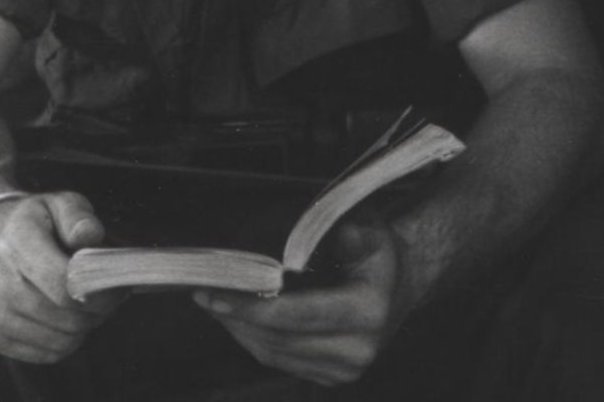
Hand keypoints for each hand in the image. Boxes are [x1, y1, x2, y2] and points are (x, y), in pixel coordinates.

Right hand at [0, 191, 122, 363]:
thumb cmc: (28, 223)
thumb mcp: (56, 204)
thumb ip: (78, 216)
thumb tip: (89, 237)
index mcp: (15, 241)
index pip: (65, 285)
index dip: (99, 293)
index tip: (115, 287)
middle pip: (68, 318)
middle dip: (96, 311)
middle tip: (103, 297)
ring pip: (62, 341)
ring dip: (82, 327)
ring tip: (82, 305)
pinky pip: (47, 354)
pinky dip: (64, 341)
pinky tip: (61, 317)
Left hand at [192, 219, 410, 386]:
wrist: (402, 282)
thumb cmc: (375, 250)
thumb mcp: (363, 226)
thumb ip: (325, 230)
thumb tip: (283, 246)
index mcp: (366, 311)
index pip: (294, 315)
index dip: (249, 306)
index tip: (212, 294)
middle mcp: (358, 349)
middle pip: (277, 338)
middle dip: (235, 316)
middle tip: (201, 293)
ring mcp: (346, 369)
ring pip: (273, 353)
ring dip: (238, 328)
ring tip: (213, 302)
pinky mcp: (333, 376)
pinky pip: (280, 360)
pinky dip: (253, 338)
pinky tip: (237, 316)